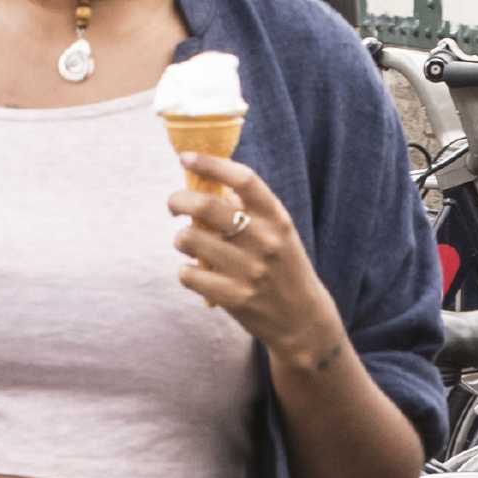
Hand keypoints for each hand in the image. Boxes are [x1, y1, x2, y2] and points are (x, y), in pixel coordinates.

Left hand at [173, 154, 344, 368]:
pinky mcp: (235, 298)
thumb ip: (249, 207)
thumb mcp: (278, 232)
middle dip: (178, 200)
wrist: (302, 320)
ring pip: (189, 239)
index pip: (243, 179)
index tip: (186, 157)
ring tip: (187, 243)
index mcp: (277, 218)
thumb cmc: (284, 268)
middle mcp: (265, 241)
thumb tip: (209, 180)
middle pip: (206, 206)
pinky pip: (189, 275)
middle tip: (174, 205)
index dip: (211, 163)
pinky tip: (196, 273)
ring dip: (181, 238)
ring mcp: (249, 271)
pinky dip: (185, 271)